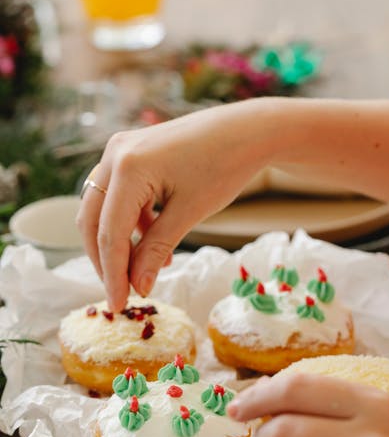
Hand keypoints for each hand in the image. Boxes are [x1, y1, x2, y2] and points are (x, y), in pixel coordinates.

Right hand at [77, 100, 269, 310]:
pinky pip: (117, 195)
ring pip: (101, 208)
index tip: (118, 305)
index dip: (112, 274)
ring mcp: (120, 150)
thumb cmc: (224, 167)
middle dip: (106, 260)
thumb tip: (137, 287)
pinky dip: (129, 222)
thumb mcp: (189, 214)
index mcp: (129, 168)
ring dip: (117, 242)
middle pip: (93, 220)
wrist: (247, 131)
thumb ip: (157, 250)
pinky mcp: (131, 153)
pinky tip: (152, 243)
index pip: (109, 233)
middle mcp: (115, 154)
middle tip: (122, 293)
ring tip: (142, 271)